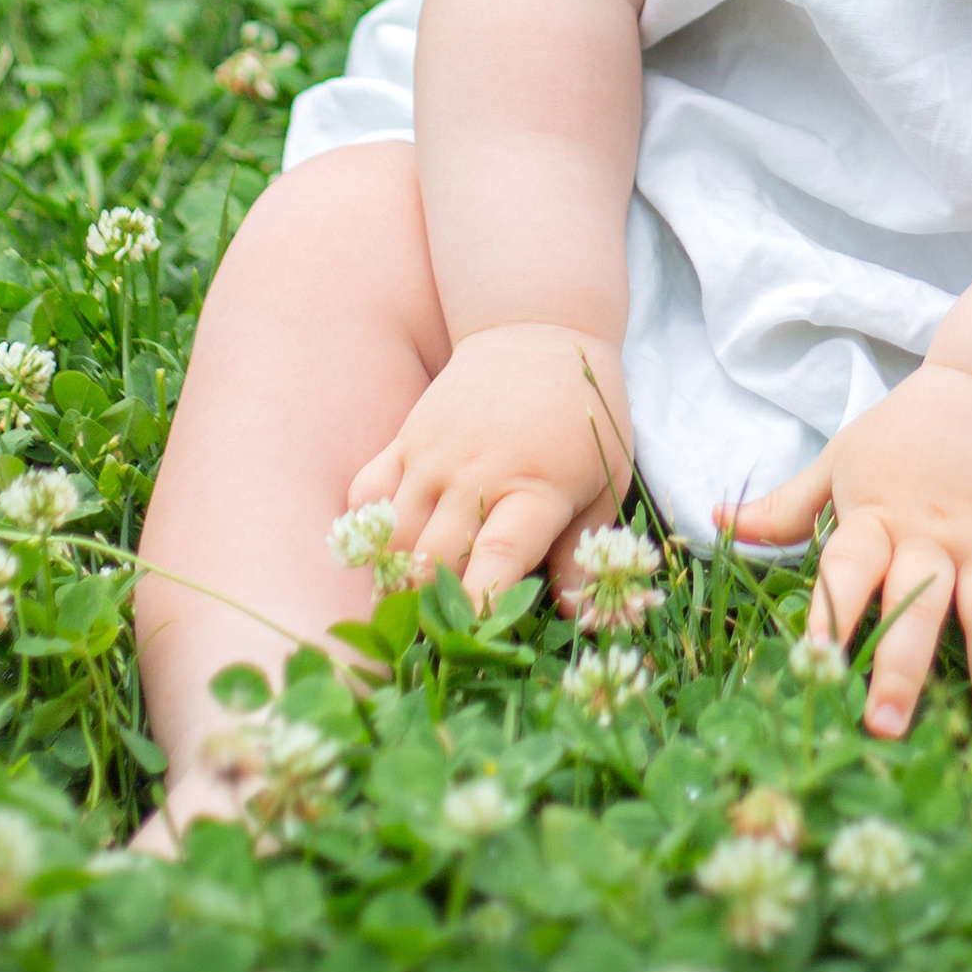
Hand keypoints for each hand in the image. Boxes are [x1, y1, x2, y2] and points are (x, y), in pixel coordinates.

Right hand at [349, 322, 632, 608]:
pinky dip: (365, 530)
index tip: (473, 632)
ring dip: (394, 580)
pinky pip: (366, 495)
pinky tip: (381, 553)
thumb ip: (583, 550)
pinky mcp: (406, 439)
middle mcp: (476, 474)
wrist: (540, 331)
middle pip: (433, 559)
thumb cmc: (581, 415)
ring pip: (393, 536)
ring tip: (402, 612)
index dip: (480, 600)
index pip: (499, 554)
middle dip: (430, 607)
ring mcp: (433, 455)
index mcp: (534, 487)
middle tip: (434, 639)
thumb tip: (574, 616)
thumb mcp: (606, 477)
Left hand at [725, 363, 971, 735]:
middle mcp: (933, 533)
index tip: (814, 664)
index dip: (828, 614)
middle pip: (917, 606)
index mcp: (877, 516)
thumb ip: (787, 506)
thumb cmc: (909, 433)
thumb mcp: (843, 458)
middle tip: (887, 729)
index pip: (844, 568)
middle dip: (902, 671)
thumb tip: (715, 522)